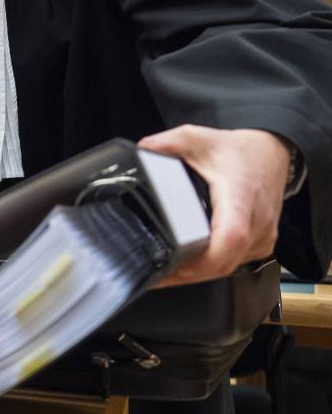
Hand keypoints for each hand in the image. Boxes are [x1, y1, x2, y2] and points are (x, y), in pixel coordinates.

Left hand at [139, 125, 288, 286]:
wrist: (270, 154)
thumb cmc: (237, 151)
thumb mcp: (198, 138)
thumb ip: (168, 143)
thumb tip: (142, 151)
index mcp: (240, 196)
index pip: (231, 236)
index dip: (204, 258)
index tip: (175, 264)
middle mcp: (257, 221)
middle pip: (224, 262)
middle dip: (188, 273)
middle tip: (154, 274)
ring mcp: (263, 236)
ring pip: (228, 268)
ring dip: (197, 274)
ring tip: (165, 272)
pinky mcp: (262, 244)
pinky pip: (234, 264)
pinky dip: (210, 269)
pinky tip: (188, 266)